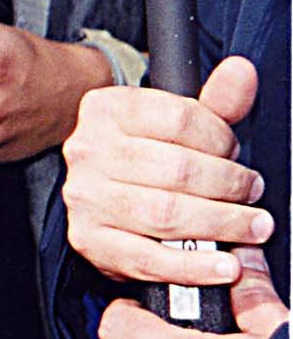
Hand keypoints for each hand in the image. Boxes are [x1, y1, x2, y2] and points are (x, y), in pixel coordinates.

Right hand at [61, 55, 270, 284]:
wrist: (101, 188)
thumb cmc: (148, 152)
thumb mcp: (178, 120)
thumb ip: (216, 100)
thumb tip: (243, 71)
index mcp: (106, 109)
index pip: (179, 119)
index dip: (221, 139)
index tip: (237, 153)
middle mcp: (87, 149)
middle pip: (177, 169)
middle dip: (230, 186)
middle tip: (253, 194)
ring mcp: (85, 197)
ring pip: (166, 214)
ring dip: (222, 225)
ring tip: (252, 227)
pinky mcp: (89, 239)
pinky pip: (149, 258)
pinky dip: (195, 267)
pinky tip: (224, 265)